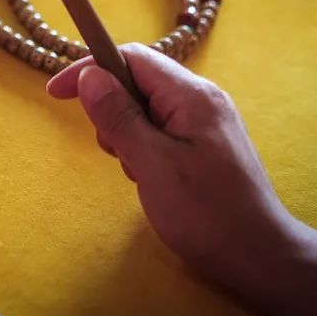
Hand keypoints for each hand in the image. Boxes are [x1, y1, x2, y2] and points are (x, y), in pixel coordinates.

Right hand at [47, 43, 298, 287]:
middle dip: (112, 110)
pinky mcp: (207, 144)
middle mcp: (202, 98)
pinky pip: (162, 129)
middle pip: (139, 81)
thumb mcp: (153, 164)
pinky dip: (145, 147)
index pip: (132, 57)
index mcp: (192, 95)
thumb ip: (119, 117)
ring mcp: (207, 121)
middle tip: (114, 152)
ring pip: (148, 108)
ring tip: (139, 173)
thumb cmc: (206, 214)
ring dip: (128, 134)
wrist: (260, 257)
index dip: (90, 69)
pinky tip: (152, 178)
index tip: (56, 94)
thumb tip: (89, 75)